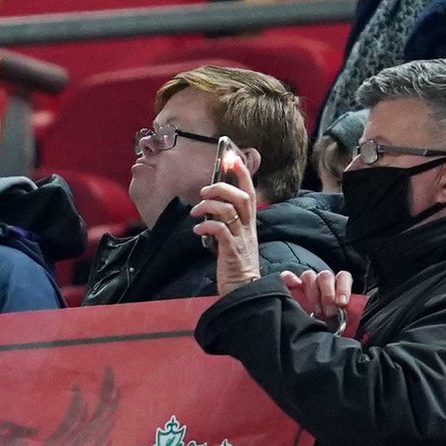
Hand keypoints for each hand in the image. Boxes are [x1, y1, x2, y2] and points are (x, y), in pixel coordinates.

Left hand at [193, 154, 261, 295]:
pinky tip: (197, 230)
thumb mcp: (234, 236)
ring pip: (229, 211)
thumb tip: (211, 205)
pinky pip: (221, 231)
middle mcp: (248, 227)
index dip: (242, 174)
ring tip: (195, 213)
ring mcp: (241, 238)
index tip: (231, 159)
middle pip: (241, 197)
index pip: (249, 191)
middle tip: (203, 192)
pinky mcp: (232, 251)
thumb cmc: (235, 262)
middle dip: (221, 188)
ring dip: (209, 207)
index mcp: (249, 221)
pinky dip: (207, 226)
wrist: (243, 287)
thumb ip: (227, 220)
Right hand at [278, 269, 355, 333]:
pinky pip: (290, 278)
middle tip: (328, 313)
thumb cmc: (333, 328)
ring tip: (314, 310)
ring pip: (309, 276)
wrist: (319, 332)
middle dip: (327, 295)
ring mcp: (308, 284)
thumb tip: (360, 332)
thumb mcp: (346, 325)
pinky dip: (290, 279)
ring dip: (312, 292)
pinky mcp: (293, 289)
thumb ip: (352, 321)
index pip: (343, 277)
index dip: (343, 288)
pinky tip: (290, 283)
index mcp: (339, 286)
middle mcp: (324, 283)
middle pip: (325, 277)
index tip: (341, 303)